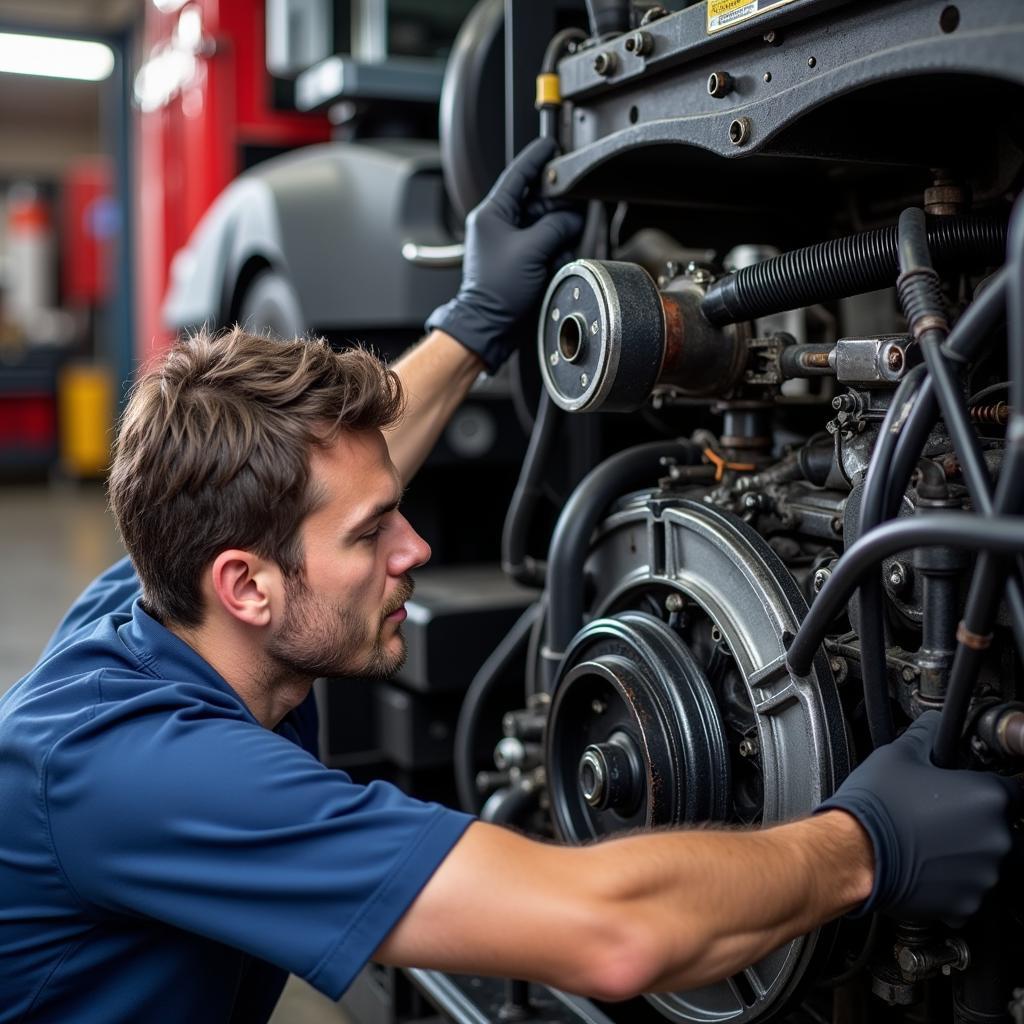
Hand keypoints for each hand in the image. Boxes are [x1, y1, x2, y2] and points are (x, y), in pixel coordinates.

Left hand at [427, 137, 583, 371]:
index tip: (551, 146)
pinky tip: (558, 255)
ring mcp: (508, 242)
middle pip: (535, 200)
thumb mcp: (531, 250)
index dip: (536, 158)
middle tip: (576, 202)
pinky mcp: (517, 259)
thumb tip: (572, 218)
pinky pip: (541, 243)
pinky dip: (553, 247)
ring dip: (557, 230)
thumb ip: (555, 227)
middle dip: (557, 204)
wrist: (489, 324)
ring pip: (542, 223)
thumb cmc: (497, 291)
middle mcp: (498, 224)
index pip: (517, 174)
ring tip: (568, 236)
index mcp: (492, 213)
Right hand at [817, 711, 1015, 923]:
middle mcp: (996, 839)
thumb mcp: (898, 755)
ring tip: (932, 842)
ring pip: (990, 861)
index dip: (994, 788)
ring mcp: (985, 875)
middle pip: (1006, 829)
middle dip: (981, 823)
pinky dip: (955, 880)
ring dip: (969, 852)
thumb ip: (926, 736)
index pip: (1016, 790)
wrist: (853, 853)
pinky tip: (928, 865)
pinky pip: (972, 890)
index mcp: (987, 798)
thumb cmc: (876, 808)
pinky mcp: (967, 904)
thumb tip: (933, 724)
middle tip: (945, 816)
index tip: (975, 791)